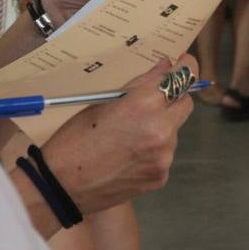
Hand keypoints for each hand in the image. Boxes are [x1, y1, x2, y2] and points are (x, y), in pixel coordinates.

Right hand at [40, 56, 197, 213]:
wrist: (62, 186)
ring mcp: (164, 156)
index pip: (182, 77)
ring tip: (128, 136)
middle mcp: (162, 129)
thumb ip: (140, 84)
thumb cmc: (75, 139)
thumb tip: (165, 67)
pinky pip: (164, 154)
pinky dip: (152, 151)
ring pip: (174, 131)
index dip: (186, 67)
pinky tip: (128, 156)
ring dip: (160, 127)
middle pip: (186, 104)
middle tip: (151, 101)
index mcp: (145, 104)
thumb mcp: (104, 102)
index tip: (183, 63)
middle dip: (173, 98)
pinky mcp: (161, 177)